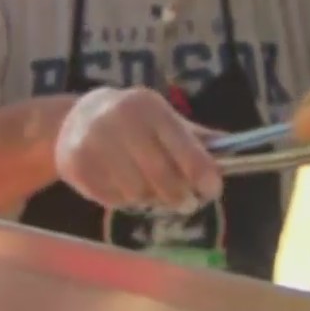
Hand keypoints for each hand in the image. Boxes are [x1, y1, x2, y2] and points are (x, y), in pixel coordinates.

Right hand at [54, 87, 221, 211]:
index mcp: (148, 106)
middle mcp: (119, 120)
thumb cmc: (132, 122)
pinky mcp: (76, 165)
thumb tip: (237, 150)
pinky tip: (124, 188)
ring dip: (150, 200)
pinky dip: (125, 202)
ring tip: (150, 192)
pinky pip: (113, 199)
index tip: (212, 190)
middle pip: (160, 174)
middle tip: (186, 204)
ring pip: (137, 192)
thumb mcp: (163, 120)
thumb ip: (196, 138)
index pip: (181, 144)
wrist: (73, 120)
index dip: (201, 171)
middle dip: (179, 195)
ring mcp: (94, 143)